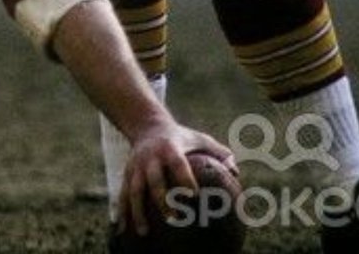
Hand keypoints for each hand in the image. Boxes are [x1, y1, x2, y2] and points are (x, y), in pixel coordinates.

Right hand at [120, 116, 235, 235]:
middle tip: (174, 218)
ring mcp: (136, 167)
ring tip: (144, 233)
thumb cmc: (180, 137)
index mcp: (170, 148)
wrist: (146, 125)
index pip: (178, 163)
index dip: (184, 178)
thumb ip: (218, 151)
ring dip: (138, 211)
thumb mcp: (198, 138)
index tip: (193, 195)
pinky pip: (122, 195)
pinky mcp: (127, 174)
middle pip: (154, 179)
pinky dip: (122, 212)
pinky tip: (122, 231)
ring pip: (134, 190)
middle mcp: (151, 157)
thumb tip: (236, 171)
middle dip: (162, 199)